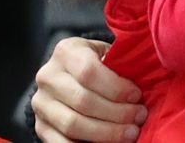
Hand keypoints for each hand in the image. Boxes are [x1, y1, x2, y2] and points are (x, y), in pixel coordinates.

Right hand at [30, 37, 145, 142]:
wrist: (70, 75)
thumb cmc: (100, 63)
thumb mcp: (107, 53)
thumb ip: (119, 63)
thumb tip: (144, 80)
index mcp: (66, 51)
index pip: (89, 72)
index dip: (116, 87)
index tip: (137, 96)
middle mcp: (47, 76)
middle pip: (83, 100)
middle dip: (116, 113)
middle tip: (139, 118)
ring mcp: (41, 103)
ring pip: (73, 124)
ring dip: (106, 133)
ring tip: (130, 134)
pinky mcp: (40, 126)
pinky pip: (60, 142)